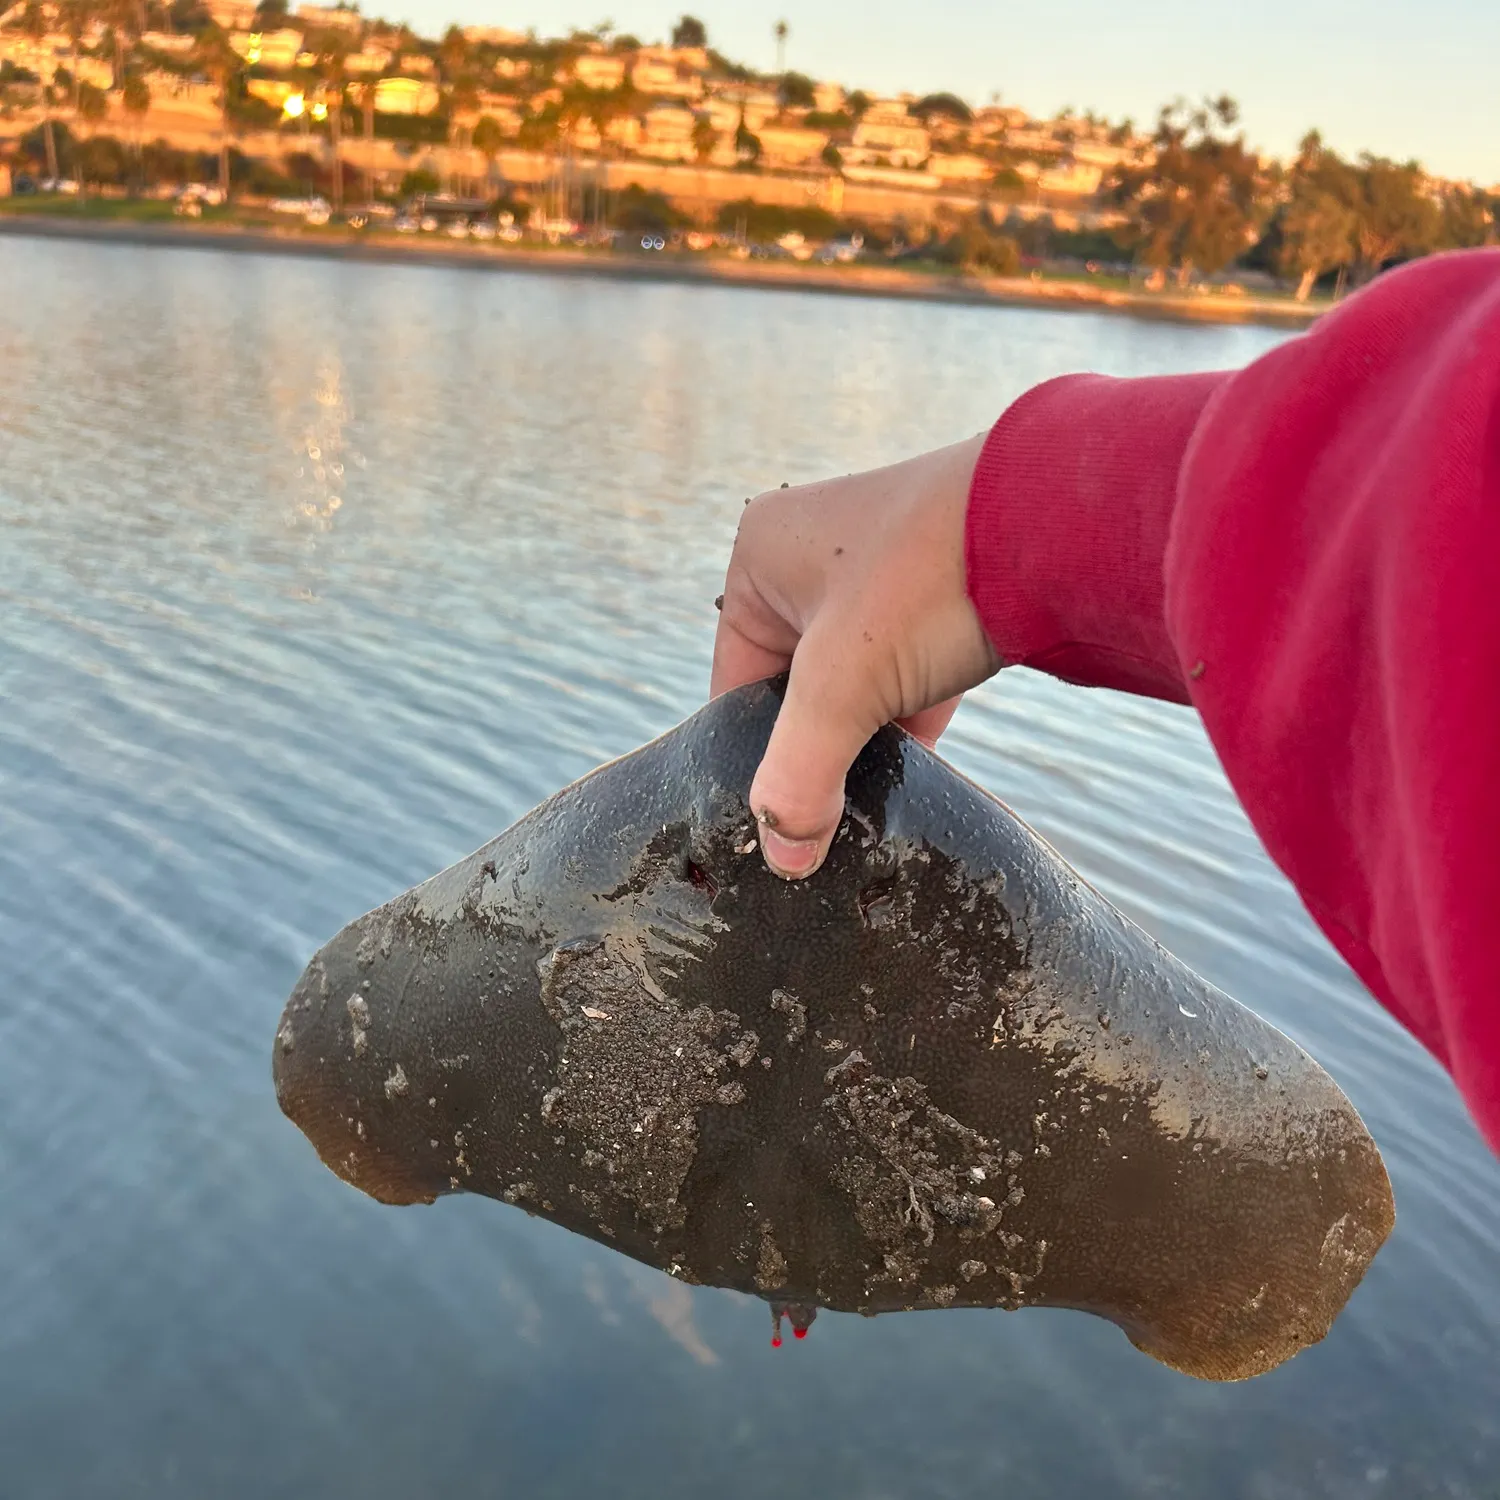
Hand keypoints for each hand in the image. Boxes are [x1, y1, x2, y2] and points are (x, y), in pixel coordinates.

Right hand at [710, 433, 1001, 878]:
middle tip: (830, 823)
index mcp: (760, 557)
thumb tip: (784, 857)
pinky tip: (920, 780)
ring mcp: (879, 576)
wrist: (1061, 527)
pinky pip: (904, 678)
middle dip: (818, 752)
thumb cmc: (930, 580)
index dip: (754, 758)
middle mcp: (811, 558)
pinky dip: (911, 725)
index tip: (779, 824)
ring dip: (867, 742)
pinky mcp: (936, 598)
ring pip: (854, 688)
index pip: (736, 686)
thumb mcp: (844, 685)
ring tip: (875, 805)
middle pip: (795, 691)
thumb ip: (801, 775)